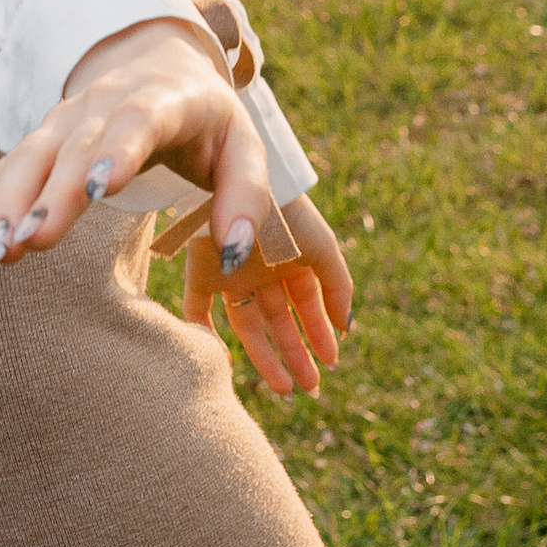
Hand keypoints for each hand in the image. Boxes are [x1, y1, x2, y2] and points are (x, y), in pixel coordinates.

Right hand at [0, 16, 270, 270]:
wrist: (158, 60)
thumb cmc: (207, 118)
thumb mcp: (243, 147)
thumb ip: (247, 197)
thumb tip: (237, 254)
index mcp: (164, 102)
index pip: (138, 122)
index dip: (117, 151)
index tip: (99, 189)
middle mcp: (106, 104)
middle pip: (75, 147)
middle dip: (50, 194)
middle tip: (29, 242)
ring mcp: (67, 118)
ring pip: (32, 156)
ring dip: (8, 202)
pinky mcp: (43, 138)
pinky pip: (8, 167)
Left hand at [183, 194, 351, 398]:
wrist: (222, 155)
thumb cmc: (281, 199)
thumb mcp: (317, 239)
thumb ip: (335, 281)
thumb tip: (348, 327)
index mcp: (294, 254)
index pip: (312, 301)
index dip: (323, 331)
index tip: (332, 361)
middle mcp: (264, 266)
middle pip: (282, 318)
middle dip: (299, 353)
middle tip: (312, 389)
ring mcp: (231, 269)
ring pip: (248, 322)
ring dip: (265, 356)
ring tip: (283, 390)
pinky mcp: (199, 268)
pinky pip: (198, 310)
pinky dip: (204, 336)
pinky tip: (218, 359)